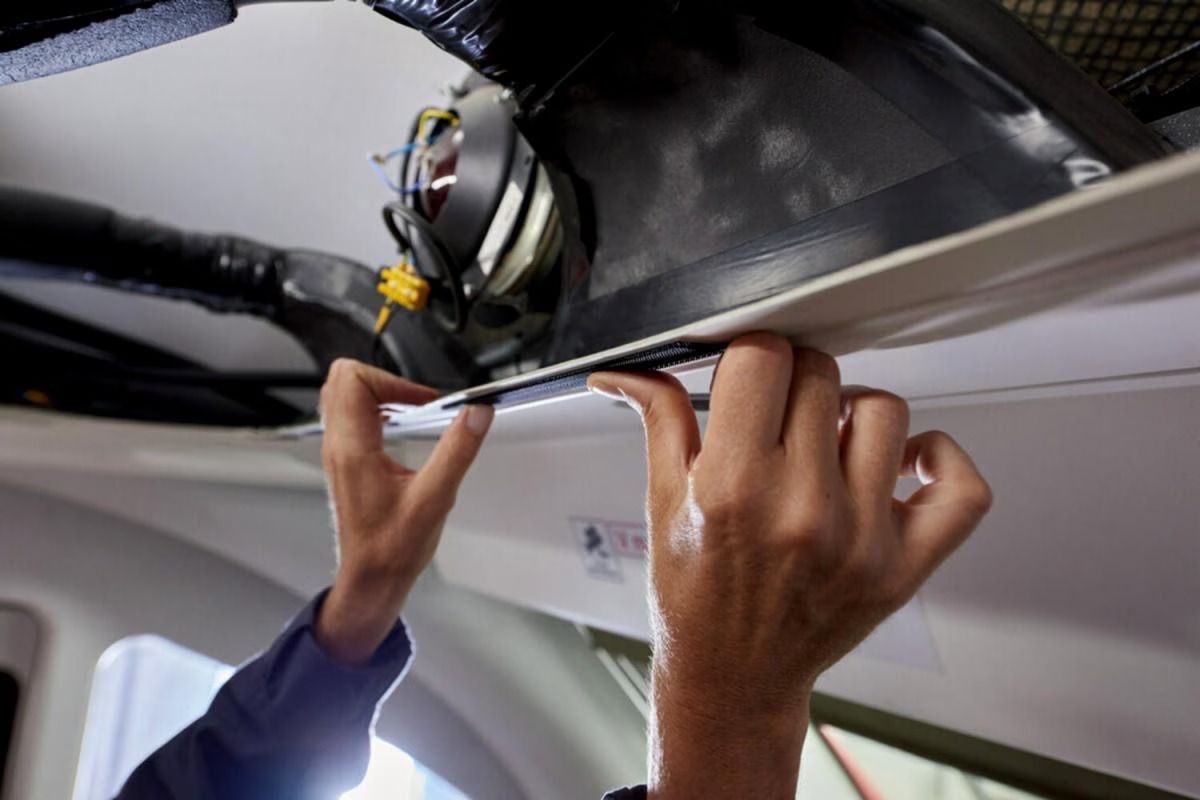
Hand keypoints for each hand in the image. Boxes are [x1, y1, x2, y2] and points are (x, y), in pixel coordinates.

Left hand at [315, 359, 492, 664]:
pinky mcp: (345, 461)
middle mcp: (338, 445)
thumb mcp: (435, 498)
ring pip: (341, 395)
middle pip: (341, 378)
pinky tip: (400, 427)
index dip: (394, 381)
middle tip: (415, 399)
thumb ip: (457, 450)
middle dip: (384, 379)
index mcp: (353, 448)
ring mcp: (338, 453)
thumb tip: (476, 414)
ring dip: (377, 392)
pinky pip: (348, 416)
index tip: (425, 401)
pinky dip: (374, 409)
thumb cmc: (393, 547)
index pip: (354, 380)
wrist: (371, 578)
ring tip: (410, 409)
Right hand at [588, 333, 991, 798]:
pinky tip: (900, 461)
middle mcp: (800, 508)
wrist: (732, 678)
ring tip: (826, 445)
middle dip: (793, 385)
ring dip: (853, 414)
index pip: (763, 357)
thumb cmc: (694, 594)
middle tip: (777, 421)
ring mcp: (860, 539)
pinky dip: (938, 458)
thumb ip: (659, 420)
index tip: (747, 379)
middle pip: (821, 374)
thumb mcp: (662, 502)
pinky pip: (961, 486)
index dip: (751, 357)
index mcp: (731, 486)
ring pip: (884, 409)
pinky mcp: (903, 567)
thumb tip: (622, 371)